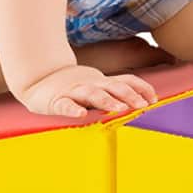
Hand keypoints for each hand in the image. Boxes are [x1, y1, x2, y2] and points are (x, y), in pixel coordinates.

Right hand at [11, 64, 160, 120]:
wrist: (39, 77)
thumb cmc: (73, 87)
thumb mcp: (97, 86)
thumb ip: (115, 91)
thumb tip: (144, 101)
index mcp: (101, 82)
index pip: (126, 81)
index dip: (141, 88)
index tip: (154, 99)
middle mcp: (91, 85)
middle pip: (113, 87)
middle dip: (128, 95)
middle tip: (141, 106)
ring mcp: (74, 91)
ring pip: (92, 94)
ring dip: (107, 101)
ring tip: (119, 109)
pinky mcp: (56, 100)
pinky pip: (65, 105)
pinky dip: (73, 110)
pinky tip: (81, 115)